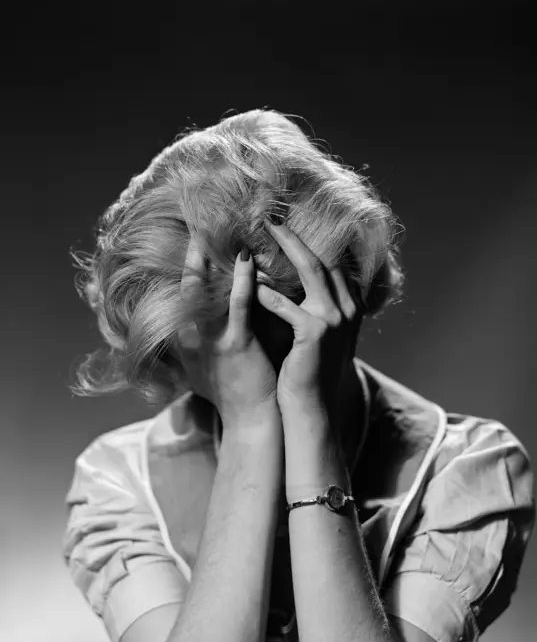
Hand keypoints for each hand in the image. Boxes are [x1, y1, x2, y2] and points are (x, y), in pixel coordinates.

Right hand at [175, 237, 278, 430]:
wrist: (250, 420)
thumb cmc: (230, 393)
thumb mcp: (201, 368)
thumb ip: (194, 343)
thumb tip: (191, 324)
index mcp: (184, 339)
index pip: (181, 294)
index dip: (185, 265)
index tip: (190, 238)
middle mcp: (191, 336)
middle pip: (187, 285)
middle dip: (191, 253)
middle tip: (197, 220)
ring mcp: (212, 340)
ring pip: (208, 290)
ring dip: (211, 257)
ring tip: (215, 228)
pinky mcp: (236, 344)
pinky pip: (239, 306)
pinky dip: (242, 280)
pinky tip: (246, 257)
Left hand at [255, 217, 363, 415]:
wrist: (314, 409)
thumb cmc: (310, 372)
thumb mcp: (321, 336)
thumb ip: (316, 308)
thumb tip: (295, 284)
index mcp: (350, 307)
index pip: (332, 263)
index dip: (309, 242)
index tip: (285, 225)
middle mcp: (348, 308)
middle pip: (321, 259)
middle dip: (294, 236)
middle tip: (268, 218)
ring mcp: (335, 319)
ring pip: (309, 271)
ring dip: (282, 251)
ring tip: (255, 241)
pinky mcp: (316, 333)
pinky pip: (285, 304)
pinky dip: (266, 293)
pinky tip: (249, 284)